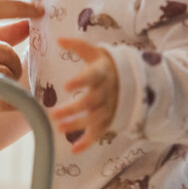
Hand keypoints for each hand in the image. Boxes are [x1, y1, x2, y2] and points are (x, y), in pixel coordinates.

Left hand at [49, 37, 118, 153]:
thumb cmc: (107, 65)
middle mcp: (107, 91)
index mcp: (102, 72)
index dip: (81, 81)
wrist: (134, 80)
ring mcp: (109, 107)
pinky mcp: (109, 120)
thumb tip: (57, 39)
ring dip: (77, 125)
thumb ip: (77, 46)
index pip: (93, 76)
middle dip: (73, 110)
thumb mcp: (96, 52)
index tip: (66, 86)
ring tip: (58, 127)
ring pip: (93, 119)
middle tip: (53, 114)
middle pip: (90, 102)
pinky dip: (88, 142)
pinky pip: (99, 133)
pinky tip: (74, 149)